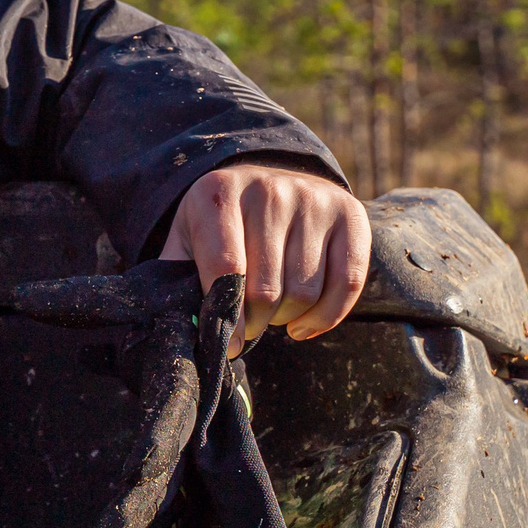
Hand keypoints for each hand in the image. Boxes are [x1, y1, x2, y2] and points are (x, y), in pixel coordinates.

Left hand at [160, 164, 370, 355]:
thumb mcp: (187, 238)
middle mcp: (269, 189)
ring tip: (272, 313)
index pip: (227, 269)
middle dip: (255, 322)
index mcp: (219, 193)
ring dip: (287, 319)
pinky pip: (348, 283)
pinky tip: (304, 323)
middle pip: (267, 289)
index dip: (228, 317)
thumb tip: (187, 329)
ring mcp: (313, 199)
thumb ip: (177, 277)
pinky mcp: (350, 213)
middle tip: (248, 325)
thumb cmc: (220, 224)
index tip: (229, 345)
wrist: (265, 181)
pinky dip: (326, 317)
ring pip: (305, 292)